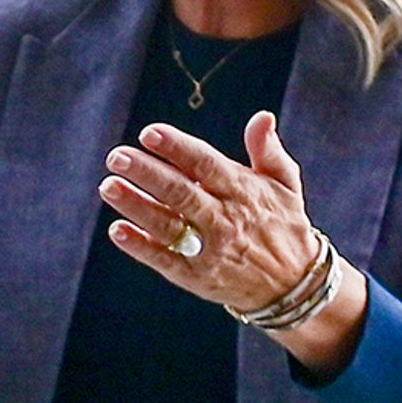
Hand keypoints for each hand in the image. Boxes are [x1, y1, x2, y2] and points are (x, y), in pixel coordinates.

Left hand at [99, 112, 368, 379]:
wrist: (292, 285)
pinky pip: (165, 260)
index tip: (149, 133)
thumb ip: (268, 152)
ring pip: (168, 225)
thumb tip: (262, 117)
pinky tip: (117, 230)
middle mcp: (226, 219)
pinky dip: (141, 246)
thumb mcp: (285, 185)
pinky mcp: (197, 276)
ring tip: (109, 186)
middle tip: (116, 157)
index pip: (206, 164)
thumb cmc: (282, 225)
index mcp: (244, 191)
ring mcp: (210, 250)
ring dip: (136, 206)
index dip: (177, 148)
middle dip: (147, 173)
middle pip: (181, 192)